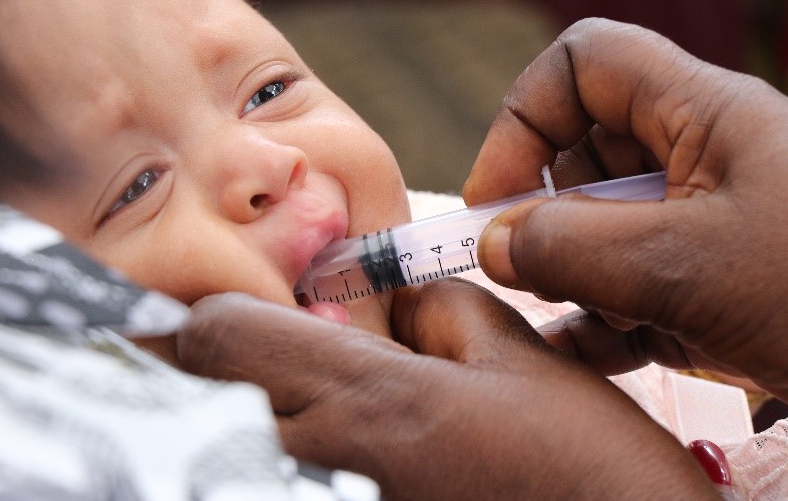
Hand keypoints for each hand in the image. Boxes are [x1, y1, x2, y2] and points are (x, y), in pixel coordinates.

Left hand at [177, 281, 716, 500]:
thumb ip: (442, 311)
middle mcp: (318, 468)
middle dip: (219, 371)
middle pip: (201, 398)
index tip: (239, 311)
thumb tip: (395, 305)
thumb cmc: (586, 473)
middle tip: (265, 362)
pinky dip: (280, 465)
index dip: (219, 312)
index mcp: (364, 398)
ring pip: (223, 454)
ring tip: (308, 417)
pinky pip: (272, 487)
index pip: (217, 335)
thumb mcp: (523, 364)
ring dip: (244, 424)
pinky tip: (337, 460)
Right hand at [463, 18, 787, 421]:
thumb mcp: (688, 265)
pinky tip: (584, 354)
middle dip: (540, 210)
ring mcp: (703, 225)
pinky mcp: (712, 285)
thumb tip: (494, 243)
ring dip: (567, 273)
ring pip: (601, 227)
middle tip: (517, 269)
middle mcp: (696, 159)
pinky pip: (629, 286)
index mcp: (699, 114)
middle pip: (583, 152)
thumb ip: (575, 249)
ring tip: (563, 317)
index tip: (497, 193)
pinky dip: (599, 319)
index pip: (584, 65)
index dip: (525, 116)